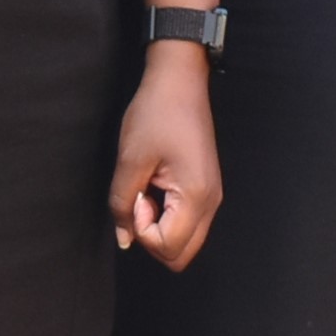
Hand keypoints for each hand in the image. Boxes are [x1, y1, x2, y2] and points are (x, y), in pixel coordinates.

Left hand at [107, 45, 218, 269]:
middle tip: (139, 201)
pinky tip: (156, 188)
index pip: (169, 247)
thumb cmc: (156, 113)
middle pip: (181, 254)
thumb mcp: (130, 160)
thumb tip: (124, 240)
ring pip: (185, 241)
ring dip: (159, 227)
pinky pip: (187, 222)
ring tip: (147, 190)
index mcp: (196, 196)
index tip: (136, 197)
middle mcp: (211, 202)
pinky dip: (168, 217)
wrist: (180, 81)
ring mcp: (212, 196)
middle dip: (152, 239)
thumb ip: (123, 205)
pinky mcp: (206, 189)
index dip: (142, 231)